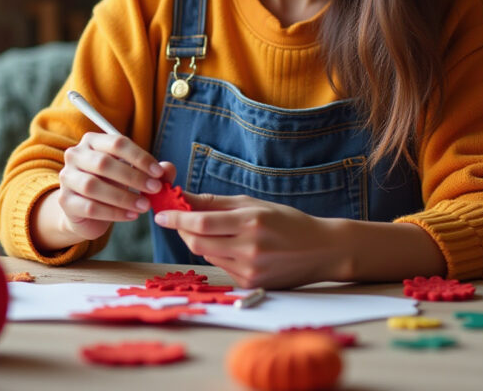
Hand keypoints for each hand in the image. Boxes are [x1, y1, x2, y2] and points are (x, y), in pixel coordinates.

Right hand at [55, 132, 170, 241]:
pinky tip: (132, 216)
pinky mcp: (65, 201)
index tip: (159, 173)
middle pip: (103, 163)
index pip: (117, 143)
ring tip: (145, 206)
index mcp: (92, 141)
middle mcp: (75, 155)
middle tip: (155, 190)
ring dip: (124, 197)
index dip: (140, 157)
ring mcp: (67, 178)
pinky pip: (90, 207)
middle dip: (133, 177)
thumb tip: (168, 169)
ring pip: (93, 186)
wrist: (87, 211)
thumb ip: (152, 171)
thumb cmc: (113, 185)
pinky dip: (114, 213)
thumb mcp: (133, 175)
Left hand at [154, 193, 343, 288]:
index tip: (161, 214)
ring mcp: (250, 269)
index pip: (201, 222)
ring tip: (216, 232)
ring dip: (202, 243)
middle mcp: (249, 247)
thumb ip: (217, 203)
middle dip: (184, 231)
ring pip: (207, 256)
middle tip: (181, 220)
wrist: (321, 250)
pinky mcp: (250, 284)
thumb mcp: (255, 205)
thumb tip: (184, 198)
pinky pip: (221, 268)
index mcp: (250, 222)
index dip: (177, 219)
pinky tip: (235, 249)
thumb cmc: (288, 222)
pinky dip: (219, 256)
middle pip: (197, 242)